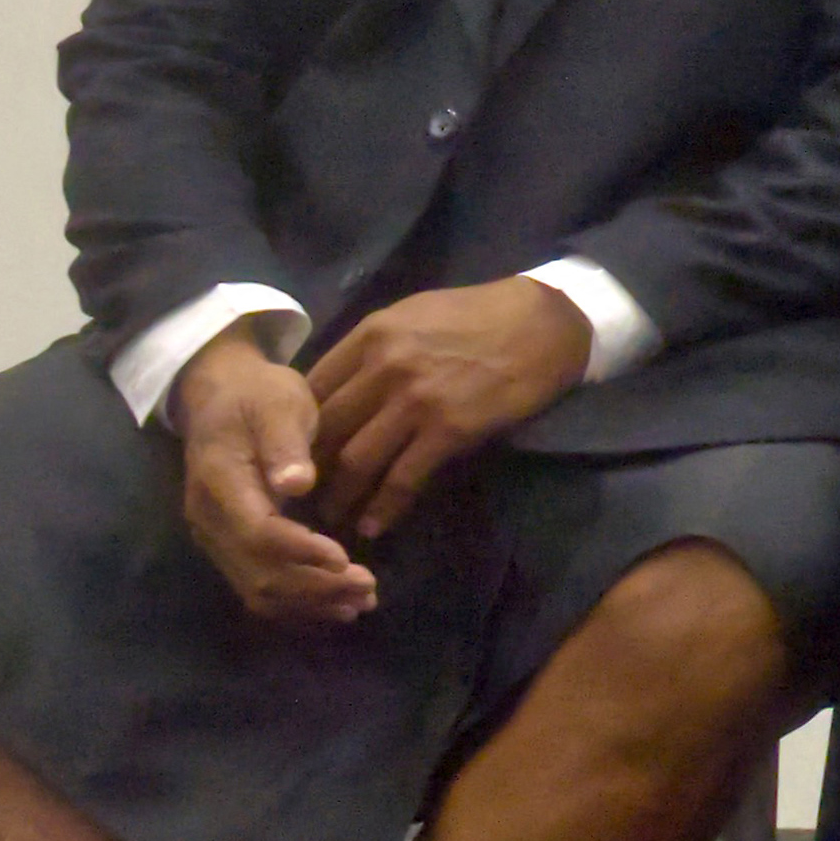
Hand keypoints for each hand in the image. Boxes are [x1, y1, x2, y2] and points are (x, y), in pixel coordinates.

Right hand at [172, 332, 375, 624]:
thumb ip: (285, 445)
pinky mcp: (229, 547)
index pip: (257, 533)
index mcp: (219, 483)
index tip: (345, 559)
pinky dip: (297, 603)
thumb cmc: (257, 396)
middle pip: (258, 574)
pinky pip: (257, 587)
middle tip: (369, 589)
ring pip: (257, 590)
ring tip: (360, 603)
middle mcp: (210, 521)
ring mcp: (216, 539)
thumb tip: (299, 484)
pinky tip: (335, 605)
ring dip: (309, 603)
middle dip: (315, 588)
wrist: (221, 397)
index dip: (300, 552)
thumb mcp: (277, 404)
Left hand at [300, 277, 591, 538]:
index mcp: (370, 335)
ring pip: (357, 460)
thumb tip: (339, 387)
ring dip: (340, 497)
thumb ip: (372, 348)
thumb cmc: (480, 315)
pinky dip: (384, 507)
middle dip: (307, 470)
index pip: (311, 390)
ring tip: (331, 520)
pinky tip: (374, 525)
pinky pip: (404, 477)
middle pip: (326, 430)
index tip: (293, 455)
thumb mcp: (413, 315)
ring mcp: (417, 399)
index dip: (296, 429)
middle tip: (303, 498)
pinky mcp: (450, 428)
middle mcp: (384, 367)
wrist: (546, 321)